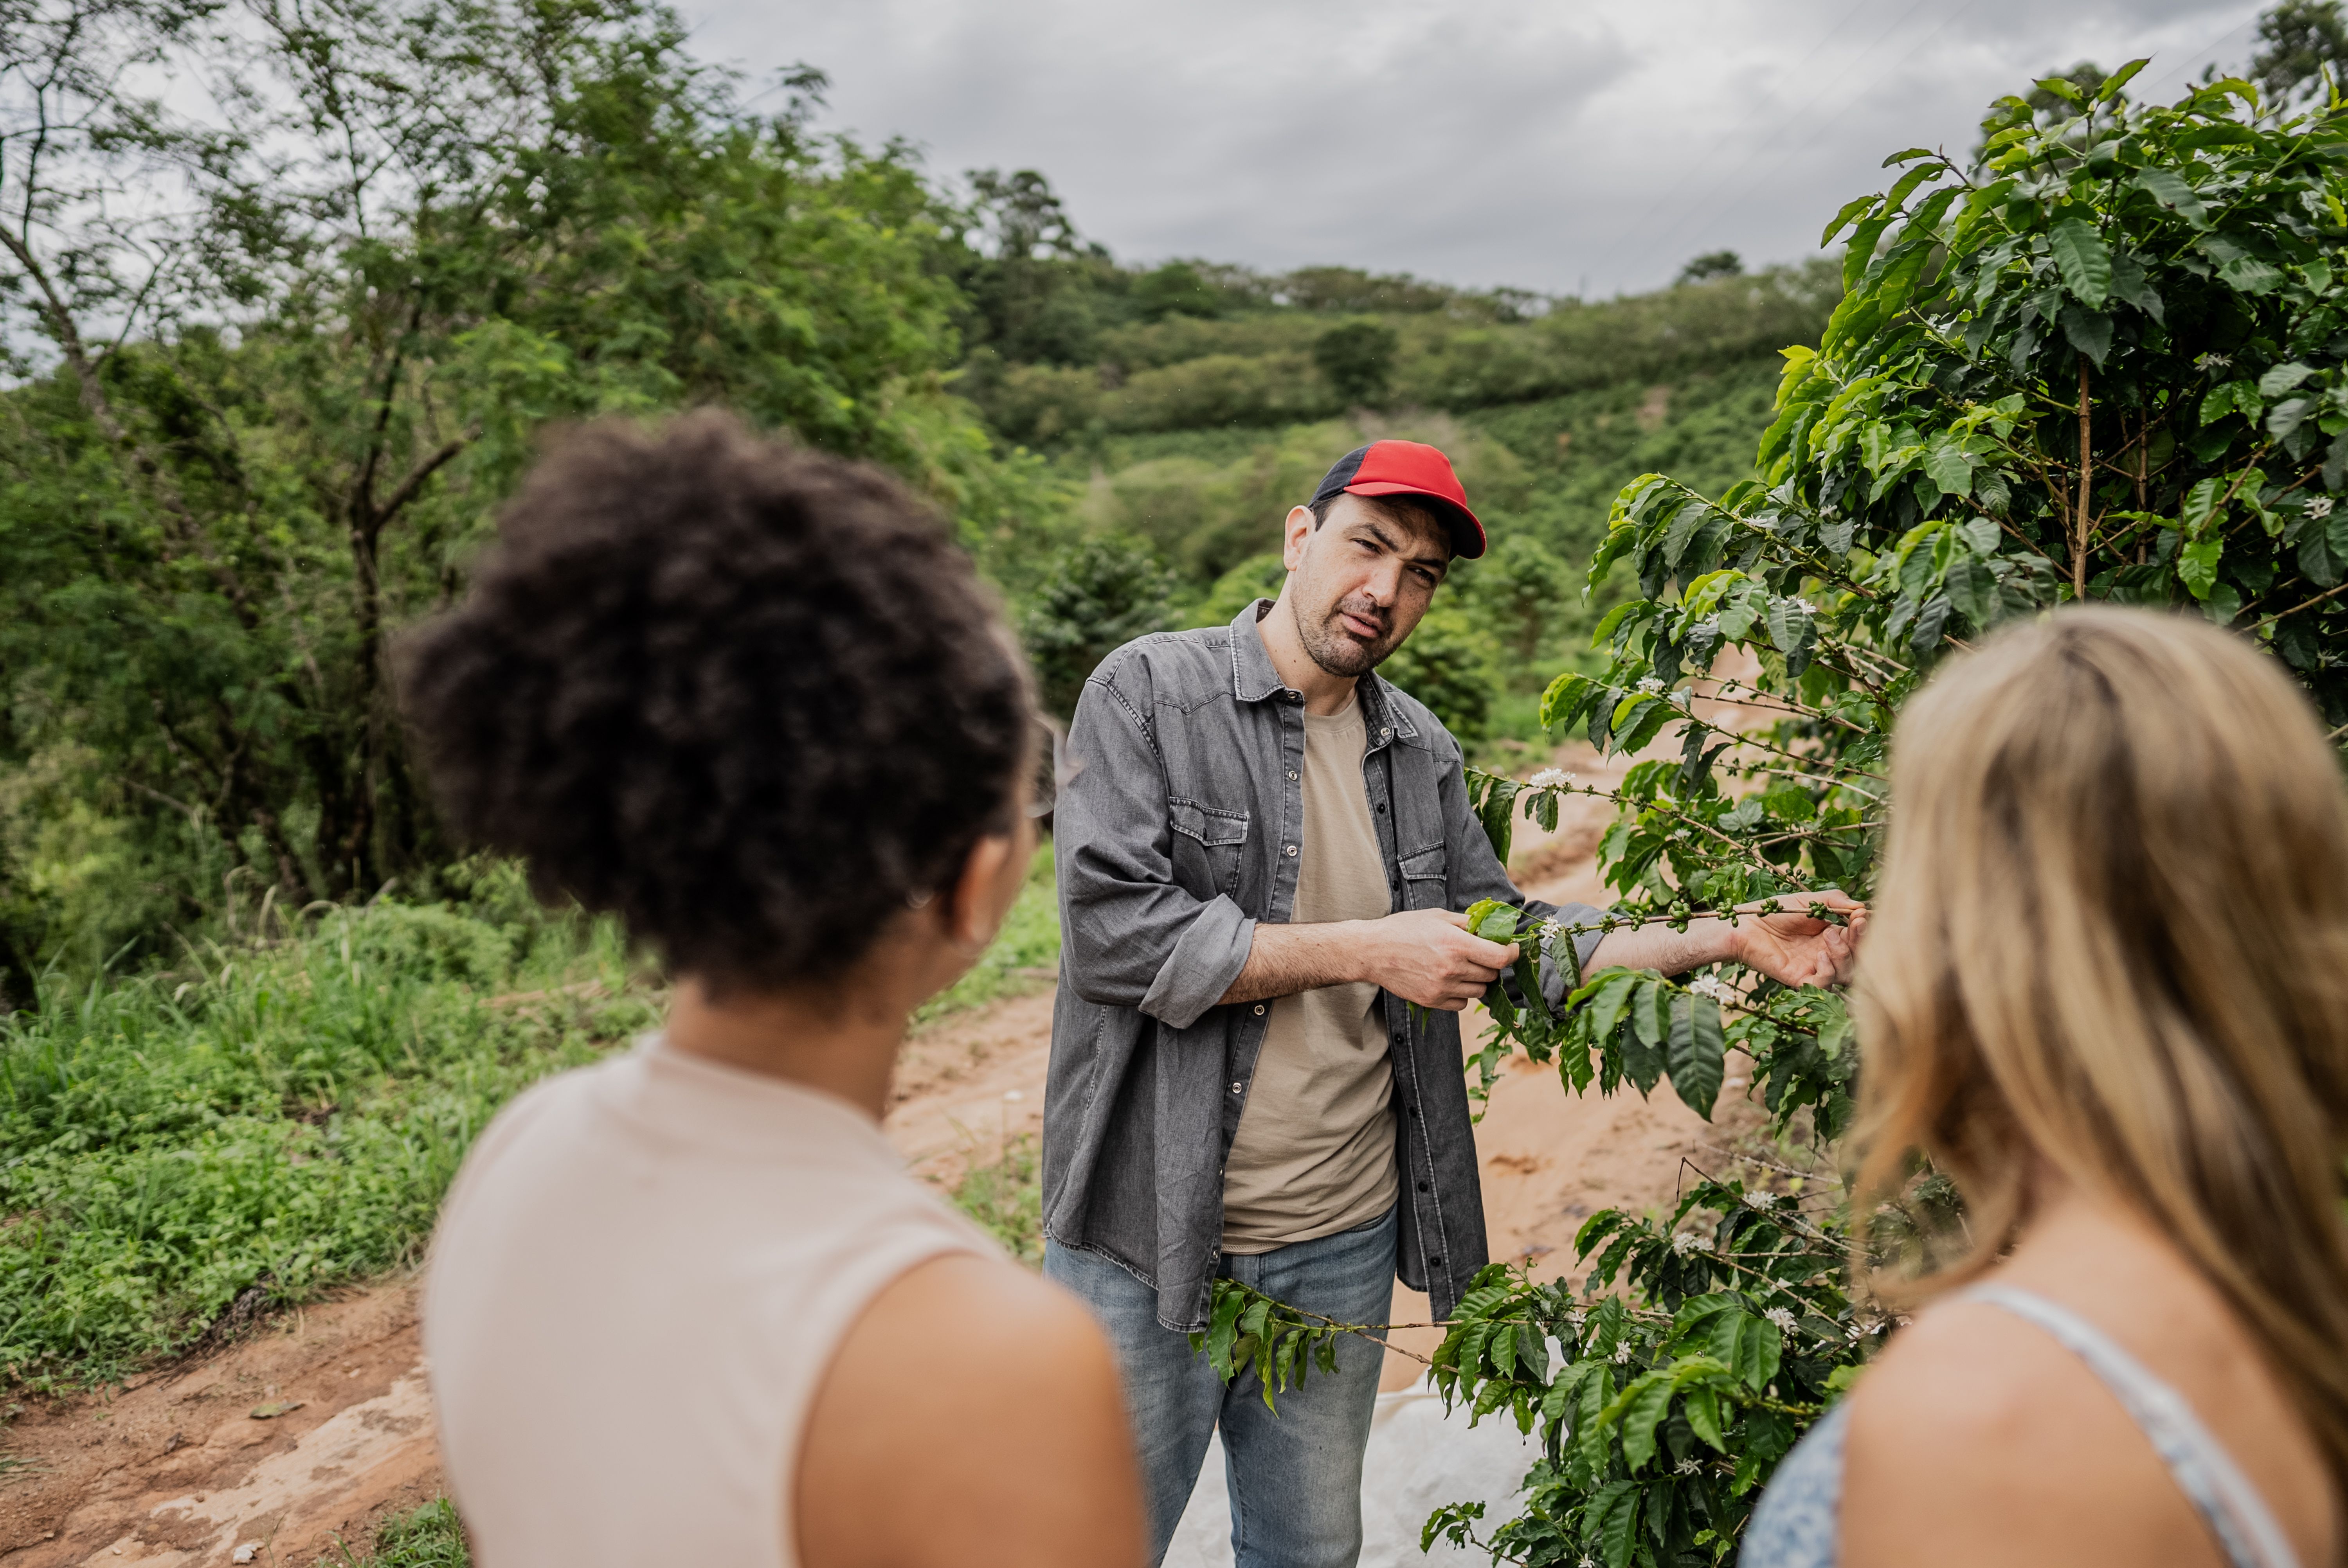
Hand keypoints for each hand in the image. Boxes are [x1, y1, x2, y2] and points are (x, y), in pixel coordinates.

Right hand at [1356, 908, 1518, 1011]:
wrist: (1373, 951)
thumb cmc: (1405, 928)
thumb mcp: (1438, 916)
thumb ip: (1467, 923)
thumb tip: (1493, 928)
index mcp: (1456, 944)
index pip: (1501, 957)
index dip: (1511, 952)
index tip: (1510, 948)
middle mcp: (1452, 968)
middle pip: (1492, 974)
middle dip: (1490, 963)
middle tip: (1478, 953)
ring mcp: (1442, 988)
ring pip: (1480, 991)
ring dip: (1478, 979)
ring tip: (1463, 966)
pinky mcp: (1433, 1001)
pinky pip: (1462, 1003)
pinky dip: (1462, 993)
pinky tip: (1450, 980)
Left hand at [1727, 889, 1866, 988]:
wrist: (1745, 924)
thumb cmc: (1774, 911)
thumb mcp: (1808, 901)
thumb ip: (1834, 901)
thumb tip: (1862, 907)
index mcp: (1830, 935)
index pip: (1857, 938)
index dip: (1863, 929)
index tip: (1862, 916)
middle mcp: (1826, 954)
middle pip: (1858, 958)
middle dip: (1860, 942)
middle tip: (1854, 925)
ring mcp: (1814, 969)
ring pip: (1846, 974)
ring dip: (1844, 954)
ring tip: (1828, 936)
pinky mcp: (1800, 980)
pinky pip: (1824, 986)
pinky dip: (1828, 972)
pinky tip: (1819, 956)